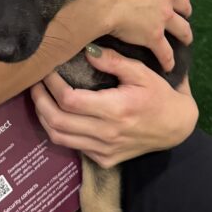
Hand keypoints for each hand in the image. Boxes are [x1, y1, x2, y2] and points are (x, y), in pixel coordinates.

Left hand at [30, 47, 197, 167]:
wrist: (176, 127)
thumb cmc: (159, 94)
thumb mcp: (141, 72)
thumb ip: (113, 61)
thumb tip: (86, 51)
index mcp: (115, 110)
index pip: (69, 101)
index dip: (52, 85)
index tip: (47, 69)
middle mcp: (106, 134)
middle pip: (57, 122)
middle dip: (39, 101)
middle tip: (35, 83)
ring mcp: (104, 151)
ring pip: (59, 138)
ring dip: (44, 117)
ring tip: (39, 97)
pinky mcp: (104, 160)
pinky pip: (72, 146)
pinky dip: (59, 130)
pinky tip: (57, 113)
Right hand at [91, 0, 192, 72]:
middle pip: (183, 3)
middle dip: (184, 9)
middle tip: (181, 14)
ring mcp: (163, 17)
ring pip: (182, 28)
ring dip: (185, 34)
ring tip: (185, 39)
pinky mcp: (155, 36)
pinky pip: (166, 52)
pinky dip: (168, 59)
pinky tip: (169, 66)